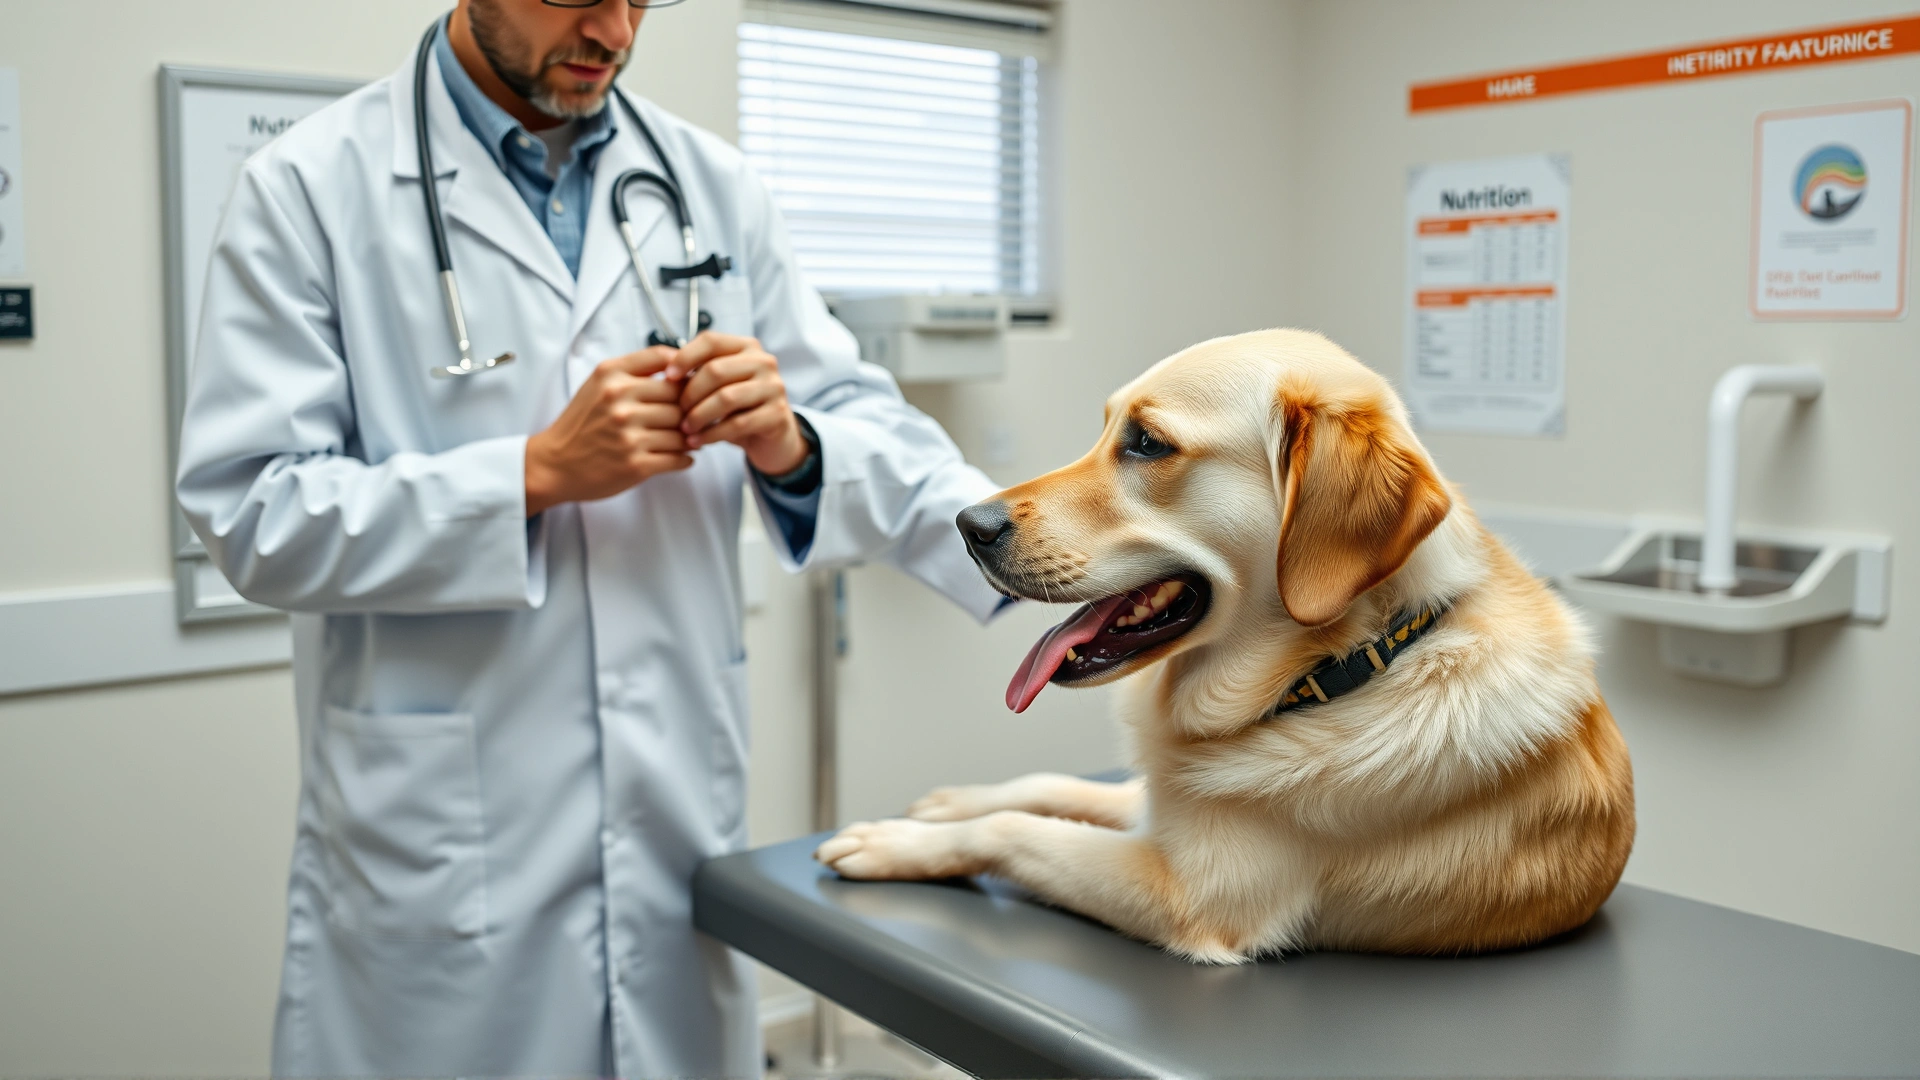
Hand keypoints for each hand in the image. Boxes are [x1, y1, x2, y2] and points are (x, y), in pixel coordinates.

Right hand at [524, 347, 689, 515]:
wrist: (554, 463)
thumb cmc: (582, 423)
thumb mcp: (599, 383)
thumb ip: (636, 369)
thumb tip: (680, 363)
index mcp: (612, 376)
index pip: (668, 362)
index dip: (686, 373)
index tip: (688, 385)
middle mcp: (620, 401)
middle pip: (681, 398)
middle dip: (689, 408)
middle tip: (692, 417)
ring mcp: (629, 435)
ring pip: (683, 430)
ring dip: (690, 436)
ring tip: (687, 438)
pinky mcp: (635, 465)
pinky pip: (679, 457)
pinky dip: (685, 458)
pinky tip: (680, 456)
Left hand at [667, 332, 809, 475]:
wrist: (772, 436)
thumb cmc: (738, 407)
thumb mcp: (720, 384)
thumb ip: (699, 372)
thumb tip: (666, 371)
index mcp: (746, 347)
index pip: (711, 341)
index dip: (685, 357)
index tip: (668, 377)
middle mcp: (763, 362)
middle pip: (715, 370)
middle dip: (690, 393)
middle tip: (677, 411)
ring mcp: (774, 387)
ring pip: (726, 398)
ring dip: (699, 415)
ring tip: (685, 428)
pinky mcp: (777, 414)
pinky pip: (738, 423)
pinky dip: (712, 434)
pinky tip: (699, 441)